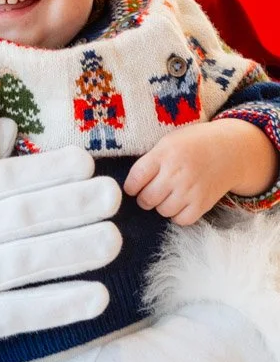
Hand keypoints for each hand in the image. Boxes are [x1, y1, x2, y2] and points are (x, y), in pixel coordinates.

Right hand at [0, 146, 121, 361]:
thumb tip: (8, 129)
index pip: (2, 179)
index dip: (46, 170)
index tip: (86, 162)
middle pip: (22, 216)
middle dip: (72, 204)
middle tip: (114, 195)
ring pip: (28, 261)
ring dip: (75, 249)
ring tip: (114, 239)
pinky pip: (22, 311)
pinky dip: (59, 303)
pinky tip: (95, 297)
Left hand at [124, 120, 277, 225]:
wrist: (231, 150)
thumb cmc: (194, 144)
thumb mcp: (169, 142)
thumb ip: (151, 159)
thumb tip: (131, 183)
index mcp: (164, 154)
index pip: (136, 178)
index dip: (130, 186)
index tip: (133, 188)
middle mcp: (176, 173)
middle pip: (147, 198)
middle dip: (144, 198)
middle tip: (150, 193)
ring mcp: (190, 190)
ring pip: (162, 211)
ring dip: (161, 206)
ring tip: (167, 196)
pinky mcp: (203, 204)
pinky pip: (181, 220)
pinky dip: (177, 215)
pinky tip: (180, 204)